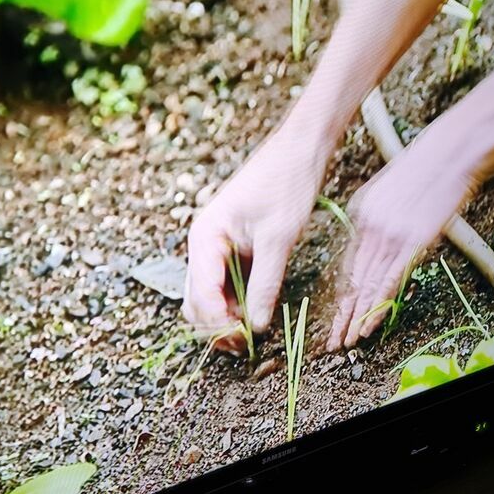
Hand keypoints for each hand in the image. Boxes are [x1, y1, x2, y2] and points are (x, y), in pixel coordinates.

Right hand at [183, 122, 330, 351]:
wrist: (298, 150)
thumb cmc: (286, 185)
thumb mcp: (278, 238)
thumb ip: (265, 284)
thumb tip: (256, 327)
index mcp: (204, 238)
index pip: (200, 296)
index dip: (219, 324)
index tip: (246, 338)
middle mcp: (201, 245)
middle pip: (195, 302)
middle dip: (216, 327)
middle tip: (247, 343)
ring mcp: (213, 248)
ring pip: (207, 297)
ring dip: (225, 318)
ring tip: (253, 332)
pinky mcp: (230, 249)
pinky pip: (224, 286)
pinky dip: (235, 303)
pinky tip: (255, 313)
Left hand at [327, 135, 477, 350]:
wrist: (450, 151)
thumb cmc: (427, 167)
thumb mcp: (390, 189)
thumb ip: (379, 217)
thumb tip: (377, 240)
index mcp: (361, 213)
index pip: (347, 264)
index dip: (341, 294)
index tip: (335, 316)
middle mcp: (369, 227)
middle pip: (351, 280)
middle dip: (341, 314)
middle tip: (331, 340)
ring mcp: (390, 235)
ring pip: (366, 286)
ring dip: (356, 318)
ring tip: (346, 342)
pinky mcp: (413, 241)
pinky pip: (388, 282)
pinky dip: (376, 306)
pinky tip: (367, 325)